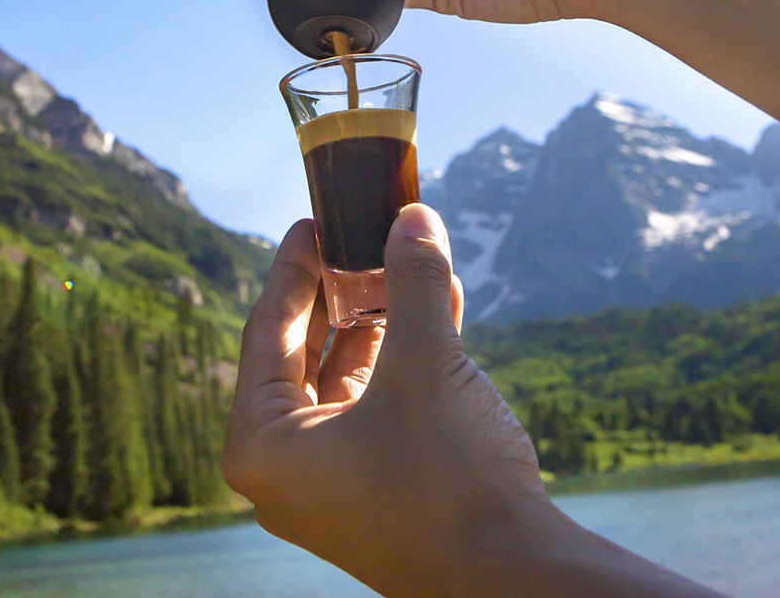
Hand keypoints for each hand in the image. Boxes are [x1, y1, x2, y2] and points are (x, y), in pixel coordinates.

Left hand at [222, 204, 547, 596]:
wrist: (514, 578)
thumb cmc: (448, 480)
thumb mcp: (425, 365)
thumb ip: (412, 283)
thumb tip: (413, 217)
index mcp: (266, 445)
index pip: (267, 331)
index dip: (292, 268)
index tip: (313, 223)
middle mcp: (289, 465)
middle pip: (305, 351)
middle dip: (339, 291)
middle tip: (355, 238)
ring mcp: (334, 478)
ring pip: (347, 375)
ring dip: (379, 319)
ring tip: (403, 262)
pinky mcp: (378, 483)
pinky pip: (380, 400)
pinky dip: (404, 355)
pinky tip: (437, 305)